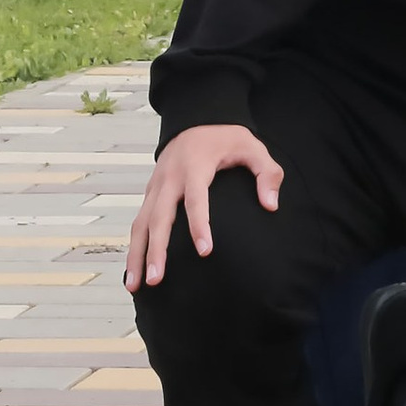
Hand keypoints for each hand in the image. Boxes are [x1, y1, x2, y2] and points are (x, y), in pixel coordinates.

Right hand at [125, 123, 281, 289]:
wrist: (194, 119)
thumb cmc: (225, 137)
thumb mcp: (252, 146)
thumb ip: (267, 172)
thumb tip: (271, 206)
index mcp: (195, 166)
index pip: (196, 199)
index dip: (200, 225)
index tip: (205, 251)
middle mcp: (170, 178)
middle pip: (159, 217)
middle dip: (156, 250)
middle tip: (156, 280)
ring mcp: (156, 186)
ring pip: (141, 223)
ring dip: (136, 255)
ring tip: (136, 286)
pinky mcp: (150, 193)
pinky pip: (138, 222)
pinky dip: (134, 247)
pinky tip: (134, 272)